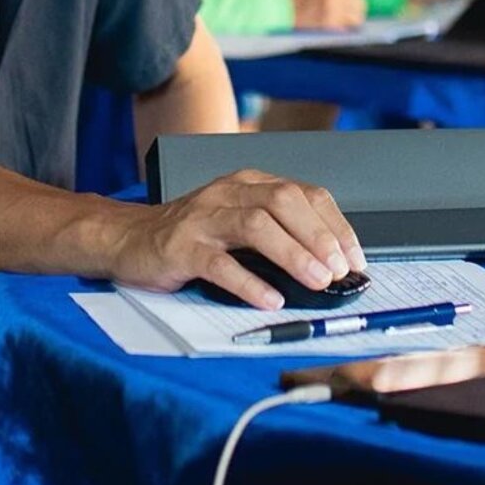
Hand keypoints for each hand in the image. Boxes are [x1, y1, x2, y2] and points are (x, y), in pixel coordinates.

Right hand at [110, 169, 364, 309]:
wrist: (128, 238)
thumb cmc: (191, 234)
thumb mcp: (238, 221)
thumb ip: (278, 234)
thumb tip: (330, 265)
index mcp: (248, 184)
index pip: (304, 193)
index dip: (335, 225)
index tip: (356, 258)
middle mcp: (228, 194)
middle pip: (283, 203)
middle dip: (319, 237)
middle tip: (340, 270)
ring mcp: (203, 219)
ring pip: (256, 226)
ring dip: (293, 254)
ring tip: (317, 282)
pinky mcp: (181, 248)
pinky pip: (219, 263)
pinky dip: (248, 282)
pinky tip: (270, 299)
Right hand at [289, 0, 367, 29]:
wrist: (280, 9)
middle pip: (359, 1)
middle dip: (356, 8)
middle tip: (351, 14)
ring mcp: (332, 8)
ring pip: (357, 15)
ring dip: (353, 19)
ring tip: (347, 22)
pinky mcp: (330, 22)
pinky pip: (348, 26)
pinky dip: (347, 27)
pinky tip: (342, 28)